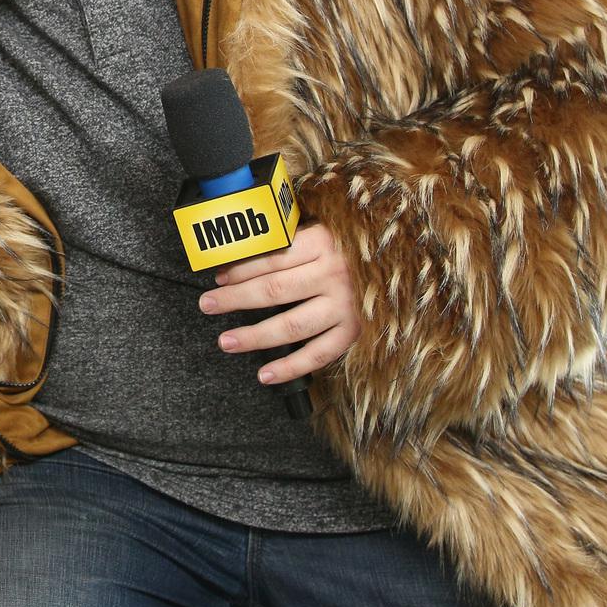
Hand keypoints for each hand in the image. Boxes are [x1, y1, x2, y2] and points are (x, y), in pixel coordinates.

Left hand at [198, 224, 360, 384]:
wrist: (399, 264)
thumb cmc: (348, 247)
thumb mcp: (319, 232)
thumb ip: (287, 243)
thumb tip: (238, 256)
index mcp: (323, 242)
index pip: (271, 259)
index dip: (240, 269)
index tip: (218, 277)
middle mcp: (334, 273)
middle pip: (274, 290)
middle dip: (234, 299)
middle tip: (208, 305)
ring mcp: (346, 305)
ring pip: (291, 325)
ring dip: (254, 337)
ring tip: (227, 341)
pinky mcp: (354, 331)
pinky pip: (318, 354)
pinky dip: (290, 367)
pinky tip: (265, 374)